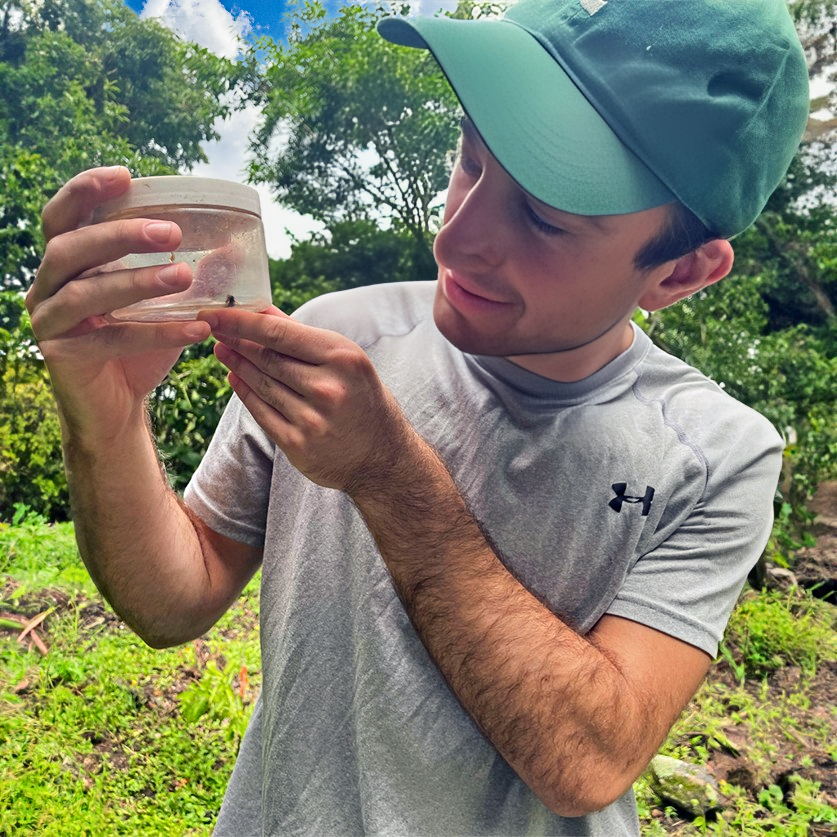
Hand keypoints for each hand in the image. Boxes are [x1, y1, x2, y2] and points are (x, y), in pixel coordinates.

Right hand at [26, 167, 210, 441]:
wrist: (117, 407)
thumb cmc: (136, 346)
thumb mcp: (161, 304)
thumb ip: (183, 273)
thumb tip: (233, 248)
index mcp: (64, 265)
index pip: (61, 218)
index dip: (85, 191)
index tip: (125, 176)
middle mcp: (46, 288)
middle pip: (70, 248)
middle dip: (120, 235)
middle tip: (171, 233)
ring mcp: (48, 323)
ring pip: (85, 294)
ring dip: (137, 281)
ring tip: (184, 276)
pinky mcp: (62, 357)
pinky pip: (109, 340)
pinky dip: (155, 333)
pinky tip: (195, 330)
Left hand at [201, 307, 408, 491]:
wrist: (382, 457)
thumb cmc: (363, 399)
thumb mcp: (347, 361)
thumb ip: (303, 337)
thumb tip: (262, 311)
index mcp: (343, 359)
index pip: (279, 333)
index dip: (240, 321)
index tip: (214, 312)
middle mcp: (328, 389)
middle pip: (266, 358)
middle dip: (235, 340)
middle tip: (213, 327)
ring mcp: (312, 420)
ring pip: (261, 384)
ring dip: (236, 364)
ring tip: (222, 349)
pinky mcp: (298, 445)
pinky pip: (261, 412)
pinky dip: (244, 392)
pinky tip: (235, 377)